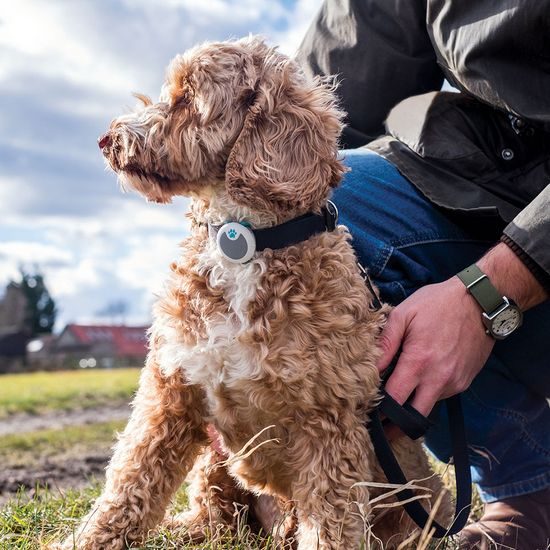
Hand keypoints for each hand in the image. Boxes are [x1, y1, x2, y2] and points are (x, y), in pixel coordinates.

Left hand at [376, 276, 494, 417]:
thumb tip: (371, 367)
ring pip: (428, 406)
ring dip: (413, 404)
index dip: (379, 410)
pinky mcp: (465, 382)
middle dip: (396, 423)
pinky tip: (421, 377)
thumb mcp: (404, 314)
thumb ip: (386, 342)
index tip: (368, 411)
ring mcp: (455, 383)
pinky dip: (428, 392)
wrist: (481, 302)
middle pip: (414, 417)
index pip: (395, 400)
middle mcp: (439, 379)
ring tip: (399, 391)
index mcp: (419, 362)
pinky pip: (441, 395)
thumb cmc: (437, 304)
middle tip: (380, 422)